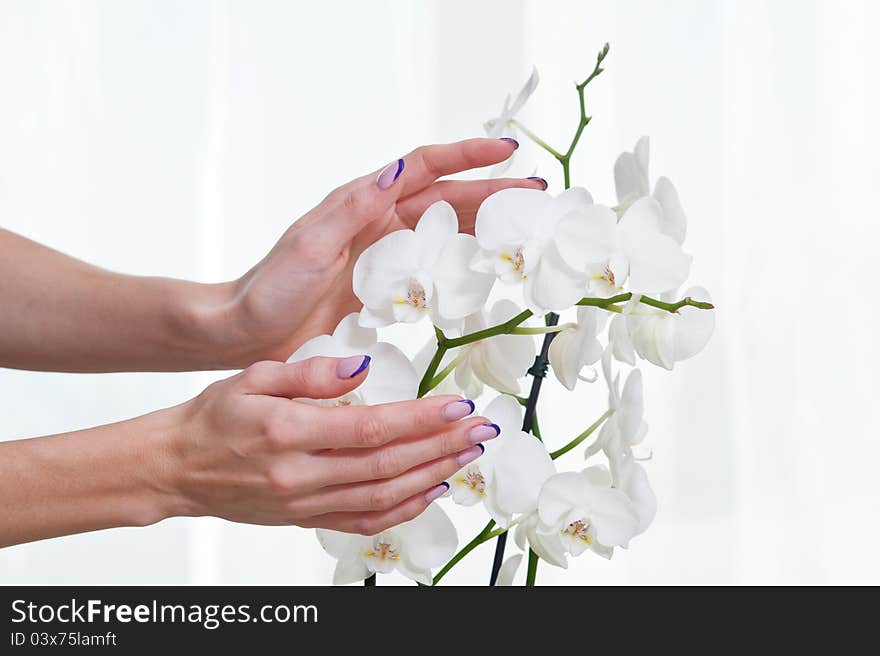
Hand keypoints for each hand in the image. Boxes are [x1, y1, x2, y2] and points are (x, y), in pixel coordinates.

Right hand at [161, 356, 499, 533]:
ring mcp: (304, 504)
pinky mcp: (304, 519)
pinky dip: (403, 509)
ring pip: (383, 494)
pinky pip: (364, 521)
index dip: (421, 419)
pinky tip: (431, 491)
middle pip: (388, 463)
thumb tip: (362, 367)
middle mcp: (300, 475)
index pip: (371, 428)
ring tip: (467, 456)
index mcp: (287, 432)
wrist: (174, 467)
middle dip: (442, 446)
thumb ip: (310, 372)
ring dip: (432, 475)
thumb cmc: (213, 417)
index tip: (459, 405)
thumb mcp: (255, 376)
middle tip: (481, 430)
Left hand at [216, 137, 545, 364]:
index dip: (467, 157)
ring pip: (446, 234)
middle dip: (493, 195)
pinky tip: (485, 277)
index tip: (508, 151)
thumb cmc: (270, 287)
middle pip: (448, 200)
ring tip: (524, 231)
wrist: (247, 331)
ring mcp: (385, 257)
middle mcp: (380, 224)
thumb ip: (353, 207)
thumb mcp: (310, 242)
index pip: (426, 168)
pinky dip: (462, 269)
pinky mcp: (385, 290)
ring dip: (484, 229)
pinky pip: (432, 273)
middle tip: (537, 199)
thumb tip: (399, 170)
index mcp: (365, 203)